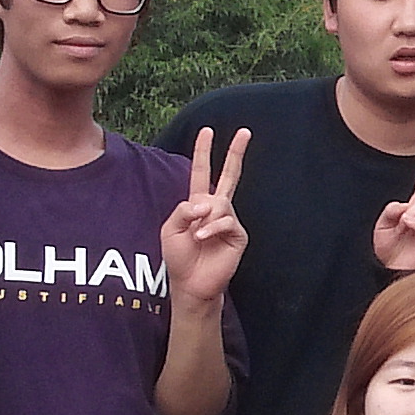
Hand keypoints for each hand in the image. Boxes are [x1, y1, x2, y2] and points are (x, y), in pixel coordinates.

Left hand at [161, 126, 250, 305]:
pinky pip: (226, 220)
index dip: (204, 152)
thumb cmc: (179, 257)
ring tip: (197, 236)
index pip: (202, 172)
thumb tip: (205, 201)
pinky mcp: (238, 234)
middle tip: (245, 132)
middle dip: (236, 153)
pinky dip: (212, 228)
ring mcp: (229, 220)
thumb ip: (183, 209)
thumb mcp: (169, 229)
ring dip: (205, 218)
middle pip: (229, 175)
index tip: (207, 131)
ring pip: (220, 203)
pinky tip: (203, 238)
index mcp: (198, 204)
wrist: (191, 283)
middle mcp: (216, 208)